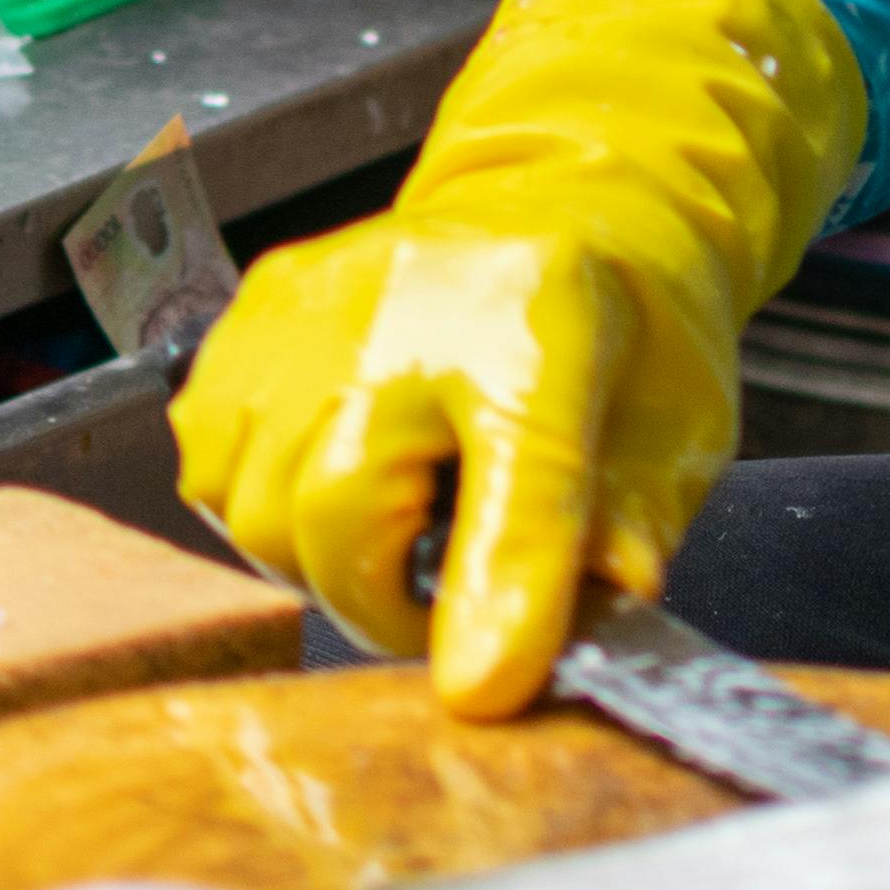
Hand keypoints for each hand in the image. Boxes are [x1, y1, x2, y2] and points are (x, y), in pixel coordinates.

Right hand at [170, 0, 864, 709]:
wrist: (570, 196)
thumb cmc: (624, 322)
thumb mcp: (679, 432)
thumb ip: (631, 533)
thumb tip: (582, 619)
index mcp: (541, 333)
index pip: (516, 489)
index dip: (499, 594)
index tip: (482, 693)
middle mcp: (404, 310)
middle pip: (328, 525)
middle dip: (382, 601)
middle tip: (445, 600)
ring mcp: (309, 308)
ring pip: (252, 508)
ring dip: (317, 555)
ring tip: (394, 524)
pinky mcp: (253, 312)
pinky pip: (210, 457)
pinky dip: (260, 495)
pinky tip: (334, 473)